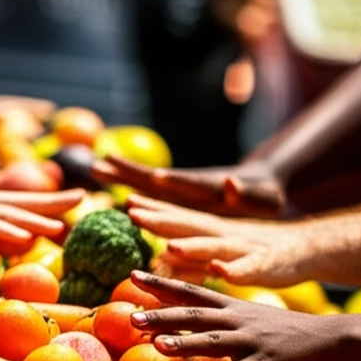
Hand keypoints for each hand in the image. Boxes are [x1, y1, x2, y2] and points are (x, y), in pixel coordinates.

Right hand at [0, 180, 83, 243]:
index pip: (18, 201)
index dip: (46, 200)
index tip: (73, 202)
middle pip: (21, 199)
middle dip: (53, 200)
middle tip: (84, 198)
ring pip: (6, 212)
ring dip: (34, 217)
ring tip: (61, 224)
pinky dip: (4, 229)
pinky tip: (23, 236)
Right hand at [93, 156, 284, 217]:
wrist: (259, 182)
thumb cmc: (265, 196)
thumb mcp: (262, 198)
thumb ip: (245, 193)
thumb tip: (232, 183)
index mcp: (208, 187)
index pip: (184, 183)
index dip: (166, 181)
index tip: (148, 176)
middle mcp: (190, 184)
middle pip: (155, 178)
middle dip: (130, 171)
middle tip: (100, 162)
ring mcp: (182, 188)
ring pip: (147, 182)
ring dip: (123, 175)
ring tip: (96, 167)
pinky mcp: (179, 195)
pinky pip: (151, 193)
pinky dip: (133, 190)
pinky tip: (116, 195)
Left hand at [127, 195, 311, 287]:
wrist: (305, 249)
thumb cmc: (256, 251)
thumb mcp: (222, 247)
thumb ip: (193, 248)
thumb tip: (162, 255)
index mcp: (212, 230)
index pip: (177, 218)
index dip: (153, 209)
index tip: (126, 202)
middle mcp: (224, 234)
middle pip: (188, 225)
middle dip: (161, 220)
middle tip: (133, 213)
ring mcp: (244, 249)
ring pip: (215, 247)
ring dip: (194, 248)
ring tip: (171, 248)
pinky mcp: (266, 265)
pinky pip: (250, 268)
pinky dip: (236, 270)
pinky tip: (224, 271)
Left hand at [128, 272, 342, 360]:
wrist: (338, 341)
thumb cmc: (295, 335)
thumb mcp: (257, 320)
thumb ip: (228, 323)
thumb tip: (201, 328)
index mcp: (234, 308)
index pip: (190, 291)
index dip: (161, 284)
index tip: (132, 275)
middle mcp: (238, 320)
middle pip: (193, 314)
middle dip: (160, 314)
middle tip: (130, 316)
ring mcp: (252, 342)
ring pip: (211, 341)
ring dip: (182, 342)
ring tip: (154, 344)